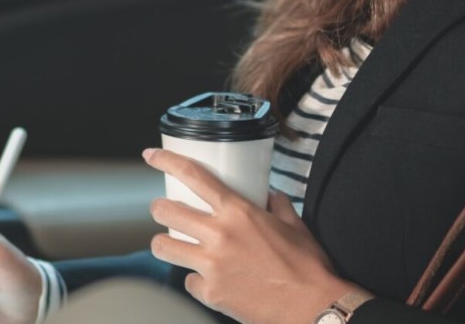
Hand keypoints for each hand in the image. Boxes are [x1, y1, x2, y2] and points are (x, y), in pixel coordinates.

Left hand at [143, 148, 370, 323]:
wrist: (313, 307)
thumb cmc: (307, 266)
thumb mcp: (294, 225)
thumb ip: (277, 205)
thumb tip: (269, 196)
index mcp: (238, 212)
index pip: (193, 176)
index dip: (166, 162)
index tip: (151, 156)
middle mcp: (219, 235)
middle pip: (166, 211)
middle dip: (159, 208)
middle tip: (162, 211)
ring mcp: (211, 265)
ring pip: (163, 247)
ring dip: (164, 243)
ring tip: (170, 244)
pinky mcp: (211, 293)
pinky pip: (188, 281)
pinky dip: (194, 279)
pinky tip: (206, 280)